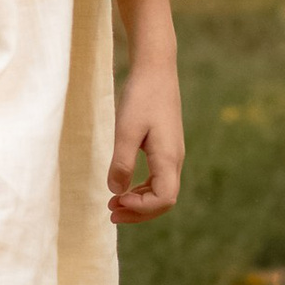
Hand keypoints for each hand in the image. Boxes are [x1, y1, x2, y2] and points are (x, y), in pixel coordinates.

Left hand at [108, 52, 183, 223]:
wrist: (156, 70)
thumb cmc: (141, 97)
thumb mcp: (126, 129)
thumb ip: (121, 162)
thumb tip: (116, 192)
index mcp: (169, 157)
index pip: (164, 199)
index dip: (142, 208)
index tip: (117, 200)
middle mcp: (175, 160)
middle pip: (164, 201)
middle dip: (138, 212)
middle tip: (110, 214)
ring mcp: (171, 155)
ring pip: (160, 192)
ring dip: (138, 202)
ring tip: (112, 204)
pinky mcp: (165, 149)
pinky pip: (157, 179)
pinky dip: (141, 189)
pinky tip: (123, 188)